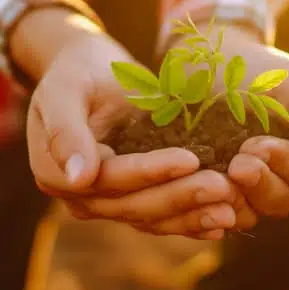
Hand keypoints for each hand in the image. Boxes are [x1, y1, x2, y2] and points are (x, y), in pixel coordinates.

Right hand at [18, 8, 240, 239]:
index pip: (110, 179)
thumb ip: (65, 130)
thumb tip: (79, 178)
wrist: (89, 69)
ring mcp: (106, 203)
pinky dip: (193, 220)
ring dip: (193, 215)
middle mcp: (79, 196)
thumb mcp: (66, 88)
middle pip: (134, 205)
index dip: (150, 173)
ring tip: (233, 209)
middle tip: (224, 187)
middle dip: (180, 196)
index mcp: (55, 172)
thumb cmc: (77, 70)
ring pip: (152, 218)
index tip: (190, 159)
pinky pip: (162, 217)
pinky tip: (226, 220)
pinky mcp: (131, 200)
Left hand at [218, 27, 288, 219]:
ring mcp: (240, 188)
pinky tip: (194, 191)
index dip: (286, 166)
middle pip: (279, 201)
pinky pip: (212, 211)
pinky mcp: (206, 189)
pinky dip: (207, 206)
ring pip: (247, 213)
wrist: (212, 56)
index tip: (258, 145)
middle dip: (260, 183)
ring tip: (218, 178)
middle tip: (238, 163)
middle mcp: (276, 180)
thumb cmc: (263, 70)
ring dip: (235, 201)